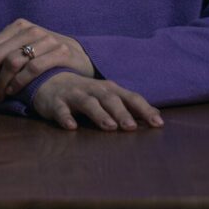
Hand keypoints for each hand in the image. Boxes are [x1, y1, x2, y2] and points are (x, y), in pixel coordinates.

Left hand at [0, 17, 94, 102]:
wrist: (81, 55)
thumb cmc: (47, 54)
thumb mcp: (24, 46)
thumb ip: (1, 48)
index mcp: (18, 27)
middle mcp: (31, 30)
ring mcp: (46, 39)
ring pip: (11, 62)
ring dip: (0, 84)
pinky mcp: (61, 52)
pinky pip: (33, 68)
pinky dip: (19, 81)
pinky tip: (13, 91)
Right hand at [31, 73, 163, 131]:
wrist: (50, 80)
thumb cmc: (86, 93)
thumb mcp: (108, 96)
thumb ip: (130, 106)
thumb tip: (158, 116)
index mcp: (110, 90)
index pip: (130, 98)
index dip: (144, 109)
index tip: (158, 124)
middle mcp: (94, 90)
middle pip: (110, 99)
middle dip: (121, 112)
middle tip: (131, 128)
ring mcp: (74, 95)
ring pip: (88, 103)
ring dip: (99, 114)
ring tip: (109, 127)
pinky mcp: (56, 103)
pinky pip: (61, 110)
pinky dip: (66, 117)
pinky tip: (71, 127)